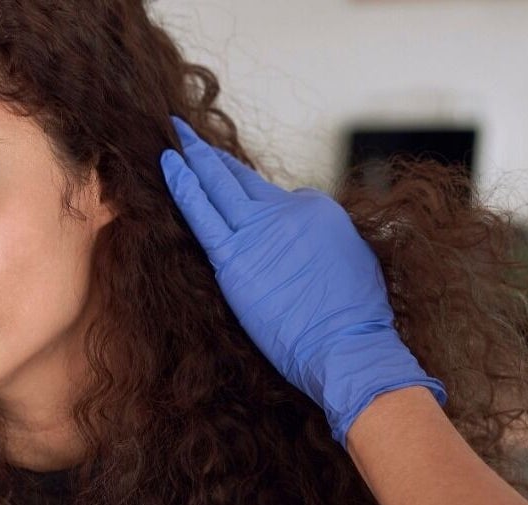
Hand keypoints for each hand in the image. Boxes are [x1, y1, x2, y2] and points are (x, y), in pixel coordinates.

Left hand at [160, 117, 445, 444]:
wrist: (347, 346)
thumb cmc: (356, 315)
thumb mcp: (354, 256)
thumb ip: (320, 236)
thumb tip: (295, 236)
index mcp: (317, 208)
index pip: (274, 195)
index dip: (253, 196)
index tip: (236, 193)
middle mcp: (287, 211)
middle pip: (241, 179)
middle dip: (212, 155)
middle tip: (189, 135)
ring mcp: (258, 233)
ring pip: (218, 187)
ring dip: (193, 159)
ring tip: (175, 138)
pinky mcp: (234, 260)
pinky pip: (202, 216)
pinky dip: (184, 187)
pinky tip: (170, 167)